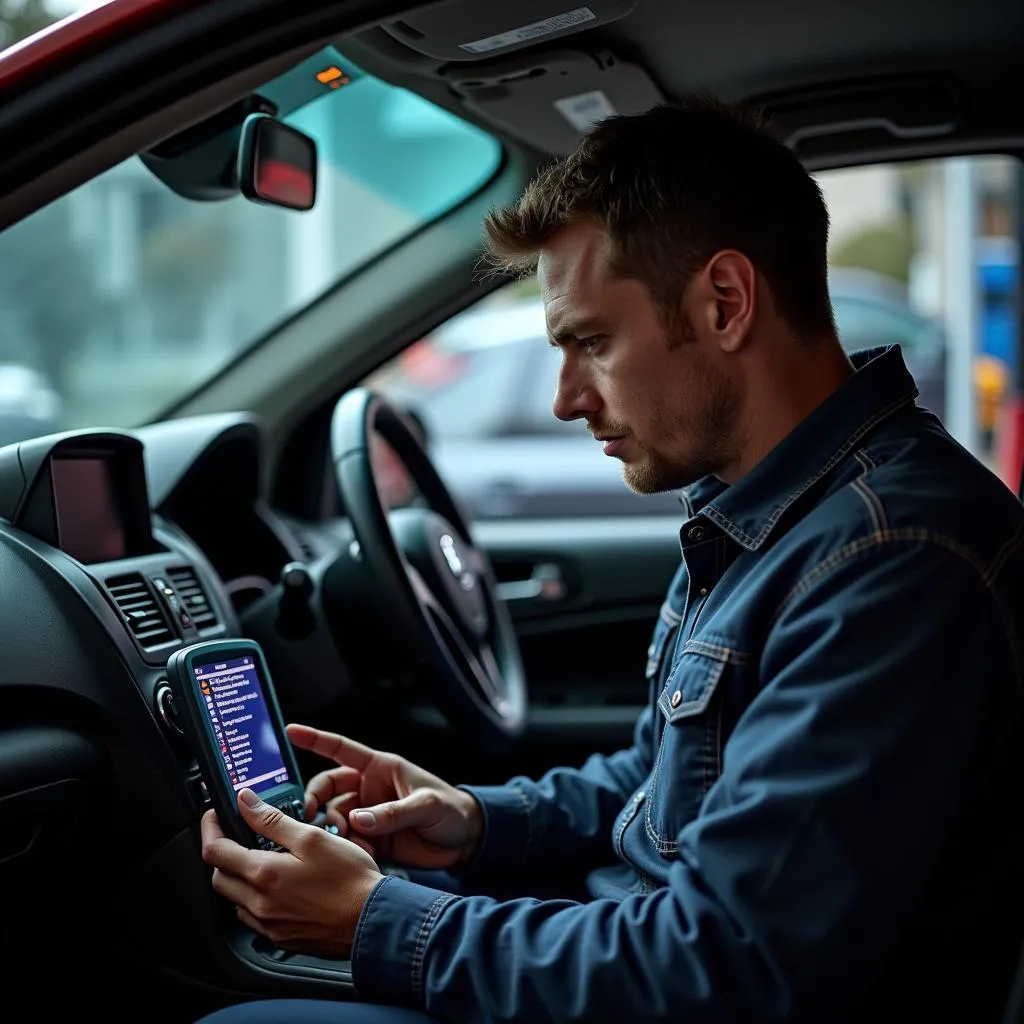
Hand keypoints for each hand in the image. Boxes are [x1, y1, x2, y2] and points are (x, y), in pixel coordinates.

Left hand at [200, 788, 381, 957]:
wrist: (373, 920)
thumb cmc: (350, 880)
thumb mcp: (312, 838)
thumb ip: (273, 820)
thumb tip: (246, 802)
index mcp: (264, 874)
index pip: (215, 851)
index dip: (210, 828)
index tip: (215, 815)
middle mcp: (260, 904)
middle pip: (219, 877)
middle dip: (223, 854)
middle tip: (238, 836)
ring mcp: (269, 924)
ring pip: (235, 899)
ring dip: (239, 878)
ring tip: (263, 861)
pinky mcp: (282, 937)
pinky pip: (254, 918)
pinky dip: (256, 900)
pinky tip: (279, 888)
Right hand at [287, 723, 483, 870]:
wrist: (465, 841)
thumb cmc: (452, 810)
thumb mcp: (426, 805)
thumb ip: (393, 813)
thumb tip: (358, 821)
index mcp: (380, 768)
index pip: (341, 748)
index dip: (315, 738)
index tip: (291, 731)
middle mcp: (368, 789)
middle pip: (327, 788)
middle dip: (314, 800)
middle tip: (312, 818)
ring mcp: (367, 814)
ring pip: (333, 818)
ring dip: (334, 831)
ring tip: (350, 842)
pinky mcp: (370, 839)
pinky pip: (346, 841)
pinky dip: (346, 849)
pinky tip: (362, 855)